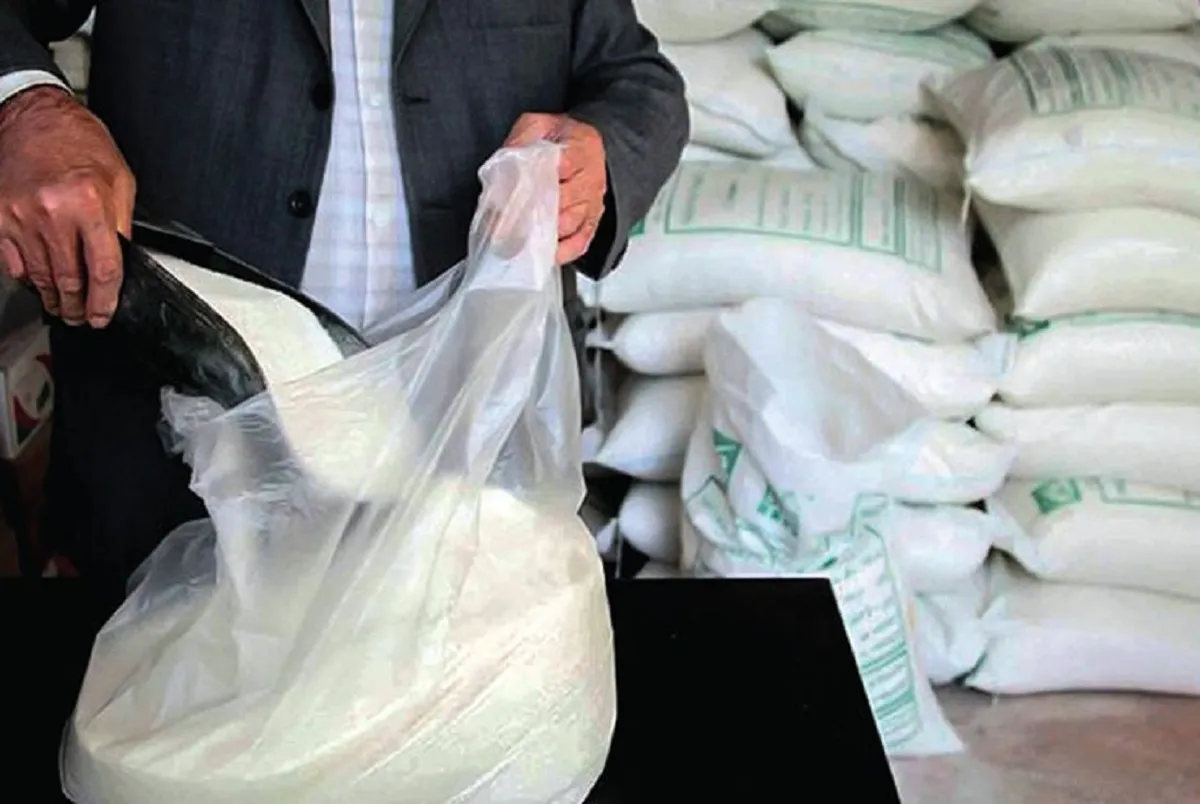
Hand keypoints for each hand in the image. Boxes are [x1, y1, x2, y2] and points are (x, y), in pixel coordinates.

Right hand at [0, 87, 134, 326]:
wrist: (33, 115)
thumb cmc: (79, 141)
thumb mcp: (119, 181)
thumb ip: (120, 225)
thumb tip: (118, 263)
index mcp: (90, 202)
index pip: (102, 269)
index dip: (104, 301)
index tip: (103, 315)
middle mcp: (53, 212)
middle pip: (69, 280)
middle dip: (77, 307)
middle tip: (82, 317)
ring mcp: (20, 216)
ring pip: (39, 276)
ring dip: (53, 298)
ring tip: (63, 306)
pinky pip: (13, 262)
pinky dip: (28, 277)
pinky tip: (39, 281)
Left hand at [504, 113, 605, 265]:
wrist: (592, 149)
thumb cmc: (563, 139)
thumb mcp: (539, 124)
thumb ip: (523, 138)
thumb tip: (506, 162)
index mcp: (579, 150)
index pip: (558, 168)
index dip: (532, 183)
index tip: (508, 196)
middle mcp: (589, 180)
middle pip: (562, 202)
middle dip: (532, 214)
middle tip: (505, 227)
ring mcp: (591, 205)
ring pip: (569, 225)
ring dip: (544, 235)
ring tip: (518, 243)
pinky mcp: (591, 223)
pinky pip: (580, 242)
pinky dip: (562, 252)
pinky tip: (545, 255)